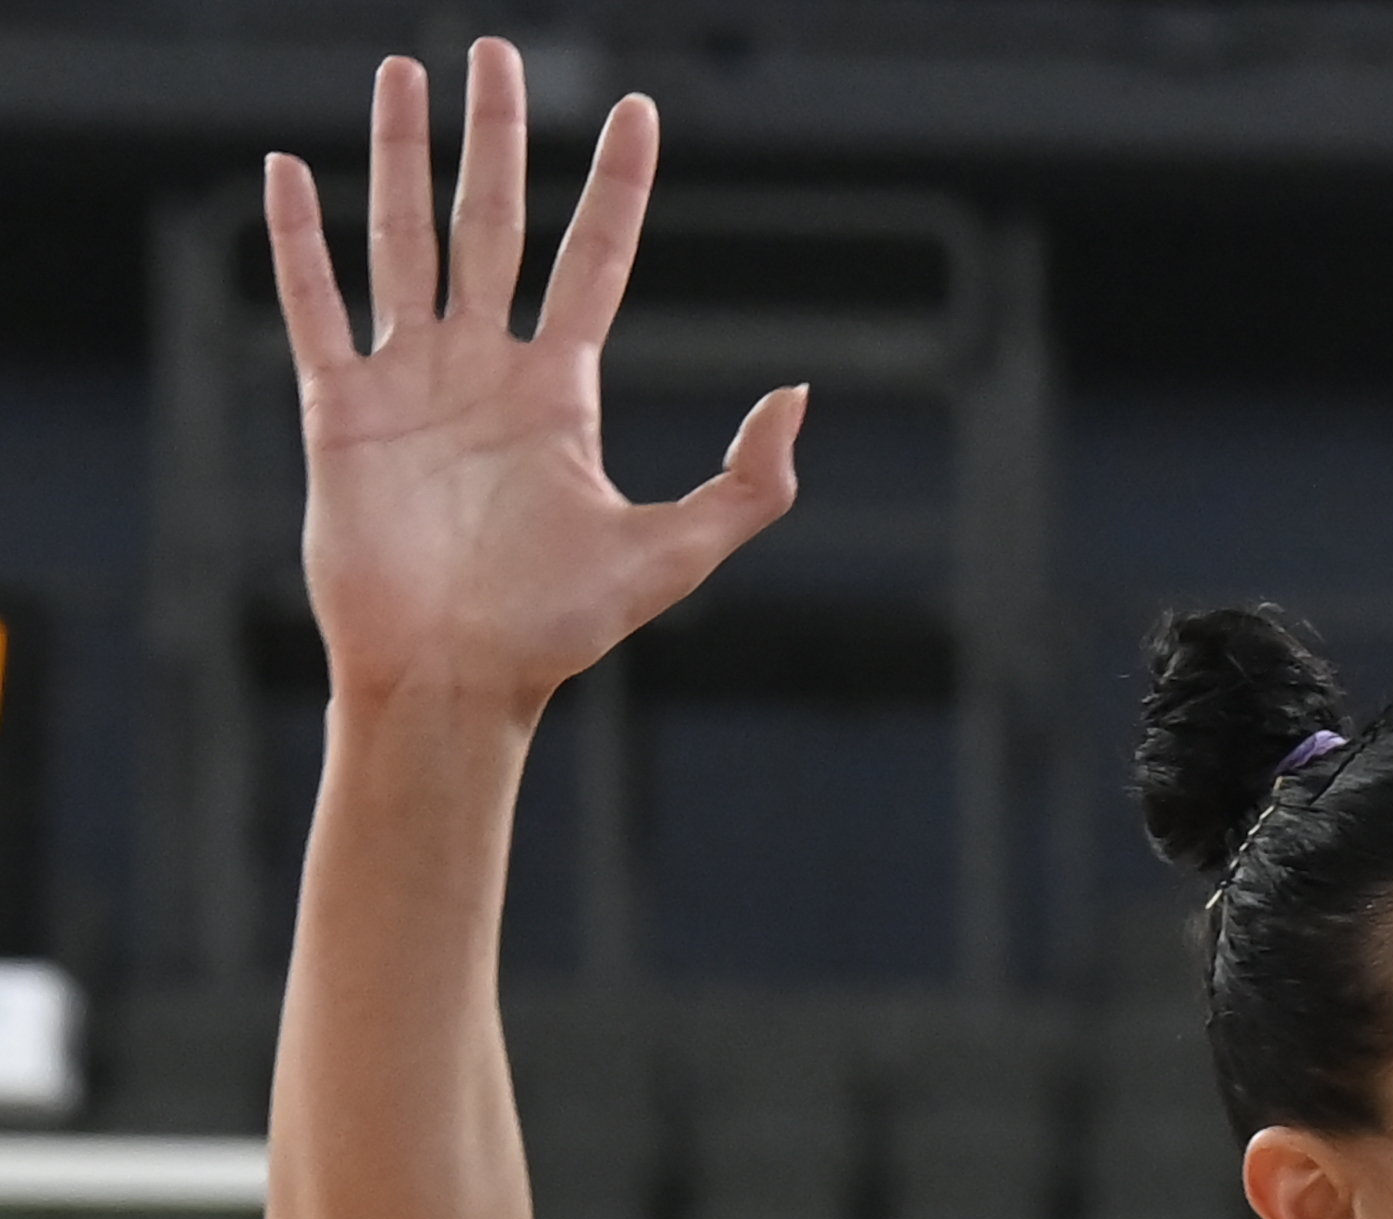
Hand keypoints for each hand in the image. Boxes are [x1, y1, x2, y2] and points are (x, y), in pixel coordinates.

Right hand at [267, 42, 803, 718]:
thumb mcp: (674, 553)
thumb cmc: (560, 629)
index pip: (593, 258)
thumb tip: (800, 395)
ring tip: (403, 71)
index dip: (616, 186)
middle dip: (494, 135)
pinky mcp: (340, 409)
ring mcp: (410, 380)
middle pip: (492, 221)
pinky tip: (288, 171)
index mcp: (560, 390)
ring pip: (401, 238)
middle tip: (494, 50)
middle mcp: (484, 367)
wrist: (456, 678)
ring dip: (397, 155)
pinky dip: (297, 240)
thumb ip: (749, 484)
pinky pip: (314, 306)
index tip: (636, 111)